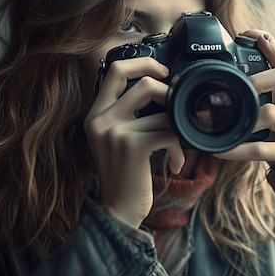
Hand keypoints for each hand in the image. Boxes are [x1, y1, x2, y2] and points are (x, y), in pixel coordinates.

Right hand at [84, 57, 184, 228]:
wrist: (117, 211)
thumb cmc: (124, 175)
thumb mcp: (116, 139)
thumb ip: (128, 114)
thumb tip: (162, 88)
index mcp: (96, 113)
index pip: (116, 70)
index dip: (144, 64)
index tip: (163, 72)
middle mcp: (101, 119)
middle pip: (144, 83)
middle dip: (170, 95)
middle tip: (178, 113)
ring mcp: (115, 132)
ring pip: (163, 112)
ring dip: (178, 132)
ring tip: (176, 150)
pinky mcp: (132, 147)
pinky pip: (169, 133)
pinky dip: (179, 150)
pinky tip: (174, 164)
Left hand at [214, 30, 274, 179]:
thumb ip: (268, 95)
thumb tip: (239, 71)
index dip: (271, 47)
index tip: (251, 34)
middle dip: (260, 76)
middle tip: (240, 84)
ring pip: (271, 114)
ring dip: (245, 115)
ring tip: (225, 121)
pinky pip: (261, 150)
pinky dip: (237, 149)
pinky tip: (221, 149)